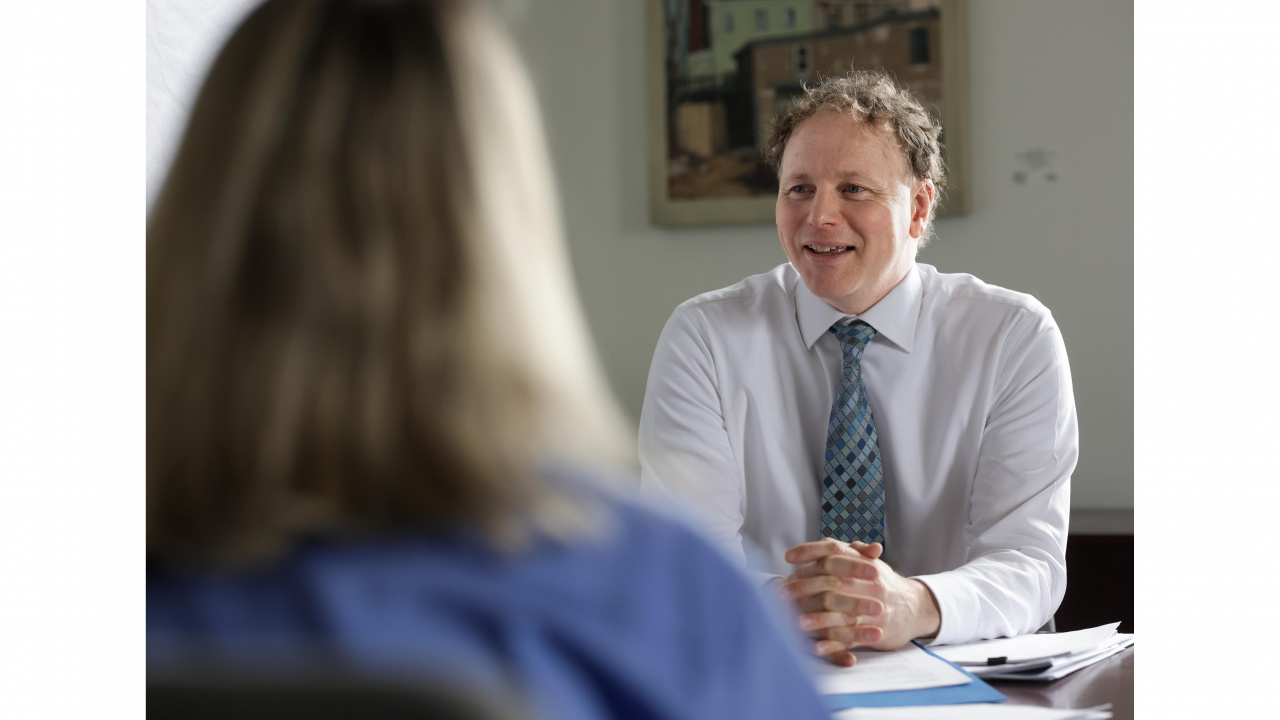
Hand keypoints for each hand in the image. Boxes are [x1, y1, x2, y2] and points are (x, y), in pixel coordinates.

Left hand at [779, 539, 940, 665]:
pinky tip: (816, 646)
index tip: (788, 556)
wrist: (916, 607)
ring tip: (796, 622)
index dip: (810, 551)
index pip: (834, 551)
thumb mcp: (869, 563)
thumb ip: (849, 551)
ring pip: (842, 613)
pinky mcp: (876, 630)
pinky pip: (851, 638)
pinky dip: (833, 644)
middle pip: (833, 582)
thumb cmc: (884, 583)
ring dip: (818, 619)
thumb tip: (824, 542)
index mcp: (864, 562)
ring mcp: (874, 607)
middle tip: (781, 593)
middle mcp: (870, 582)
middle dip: (805, 587)